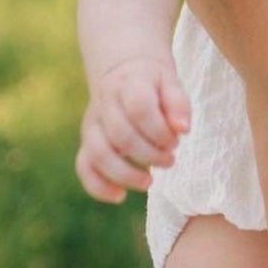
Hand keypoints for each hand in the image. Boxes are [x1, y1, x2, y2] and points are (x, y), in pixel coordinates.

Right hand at [75, 55, 190, 203]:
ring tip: (149, 181)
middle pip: (120, 135)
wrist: (123, 72)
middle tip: (170, 160)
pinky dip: (98, 186)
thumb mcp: (171, 83)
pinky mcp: (87, 142)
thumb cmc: (154, 83)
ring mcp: (92, 124)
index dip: (160, 131)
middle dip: (150, 155)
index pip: (139, 109)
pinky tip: (119, 196)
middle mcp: (105, 104)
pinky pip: (84, 167)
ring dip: (125, 174)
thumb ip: (178, 104)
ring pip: (98, 154)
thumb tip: (183, 129)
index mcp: (129, 85)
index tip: (176, 141)